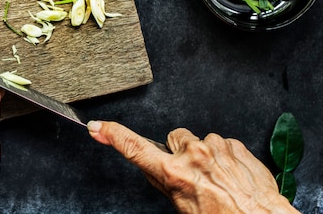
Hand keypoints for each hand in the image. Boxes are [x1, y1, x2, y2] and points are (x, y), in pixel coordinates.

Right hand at [88, 121, 299, 213]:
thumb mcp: (183, 206)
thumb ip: (167, 180)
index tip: (97, 126)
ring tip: (218, 178)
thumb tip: (159, 167)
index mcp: (174, 173)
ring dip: (205, 155)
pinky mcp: (234, 143)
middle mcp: (192, 155)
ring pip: (200, 140)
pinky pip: (221, 143)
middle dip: (180, 151)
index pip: (135, 148)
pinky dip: (224, 156)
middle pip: (174, 138)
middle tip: (195, 175)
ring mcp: (215, 146)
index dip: (113, 135)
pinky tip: (231, 174)